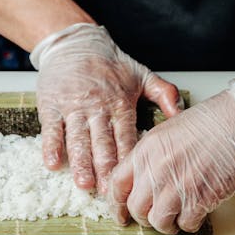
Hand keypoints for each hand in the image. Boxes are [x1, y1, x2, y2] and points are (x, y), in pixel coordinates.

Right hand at [31, 23, 182, 192]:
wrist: (75, 42)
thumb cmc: (110, 63)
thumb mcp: (141, 75)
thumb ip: (164, 94)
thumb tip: (182, 114)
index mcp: (121, 103)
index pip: (127, 136)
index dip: (129, 160)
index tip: (134, 181)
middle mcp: (97, 106)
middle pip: (103, 142)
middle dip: (106, 168)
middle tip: (109, 192)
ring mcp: (73, 106)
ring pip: (78, 138)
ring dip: (81, 161)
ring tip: (84, 183)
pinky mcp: (51, 104)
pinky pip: (51, 128)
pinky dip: (51, 146)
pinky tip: (52, 163)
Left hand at [107, 79, 234, 233]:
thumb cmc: (213, 122)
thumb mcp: (169, 131)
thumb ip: (153, 155)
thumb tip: (146, 177)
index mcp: (147, 149)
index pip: (117, 184)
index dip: (117, 204)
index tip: (122, 215)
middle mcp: (157, 168)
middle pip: (136, 208)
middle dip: (145, 217)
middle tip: (157, 216)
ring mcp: (178, 185)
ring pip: (158, 221)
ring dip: (168, 224)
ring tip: (178, 217)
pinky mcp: (200, 198)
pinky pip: (186, 224)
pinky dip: (191, 224)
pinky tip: (197, 213)